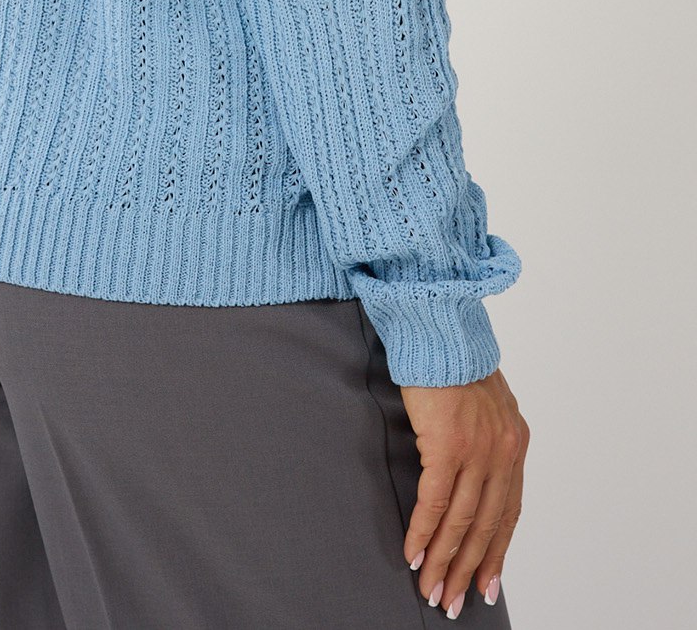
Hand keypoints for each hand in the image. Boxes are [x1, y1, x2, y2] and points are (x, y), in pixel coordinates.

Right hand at [399, 366, 528, 617]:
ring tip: (431, 590)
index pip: (509, 512)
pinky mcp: (447, 445)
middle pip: (487, 525)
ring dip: (444, 561)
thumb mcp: (482, 403)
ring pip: (462, 521)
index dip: (497, 552)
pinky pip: (435, 502)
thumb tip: (468, 476)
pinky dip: (424, 533)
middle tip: (453, 601)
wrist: (438, 327)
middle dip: (470, 569)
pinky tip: (414, 554)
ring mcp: (478, 450)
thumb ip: (484, 439)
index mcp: (514, 441)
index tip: (487, 584)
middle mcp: (503, 450)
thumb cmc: (452, 359)